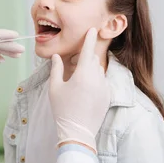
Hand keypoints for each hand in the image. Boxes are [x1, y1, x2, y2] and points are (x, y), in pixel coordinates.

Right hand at [49, 28, 110, 152]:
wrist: (78, 133)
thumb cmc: (63, 110)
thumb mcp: (55, 88)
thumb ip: (56, 69)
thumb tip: (56, 56)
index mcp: (83, 73)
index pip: (88, 50)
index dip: (90, 38)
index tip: (93, 29)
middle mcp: (97, 78)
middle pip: (93, 60)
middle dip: (86, 59)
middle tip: (74, 67)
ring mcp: (104, 87)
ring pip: (98, 71)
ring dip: (90, 70)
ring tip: (78, 84)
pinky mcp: (108, 96)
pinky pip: (102, 83)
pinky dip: (95, 82)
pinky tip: (85, 94)